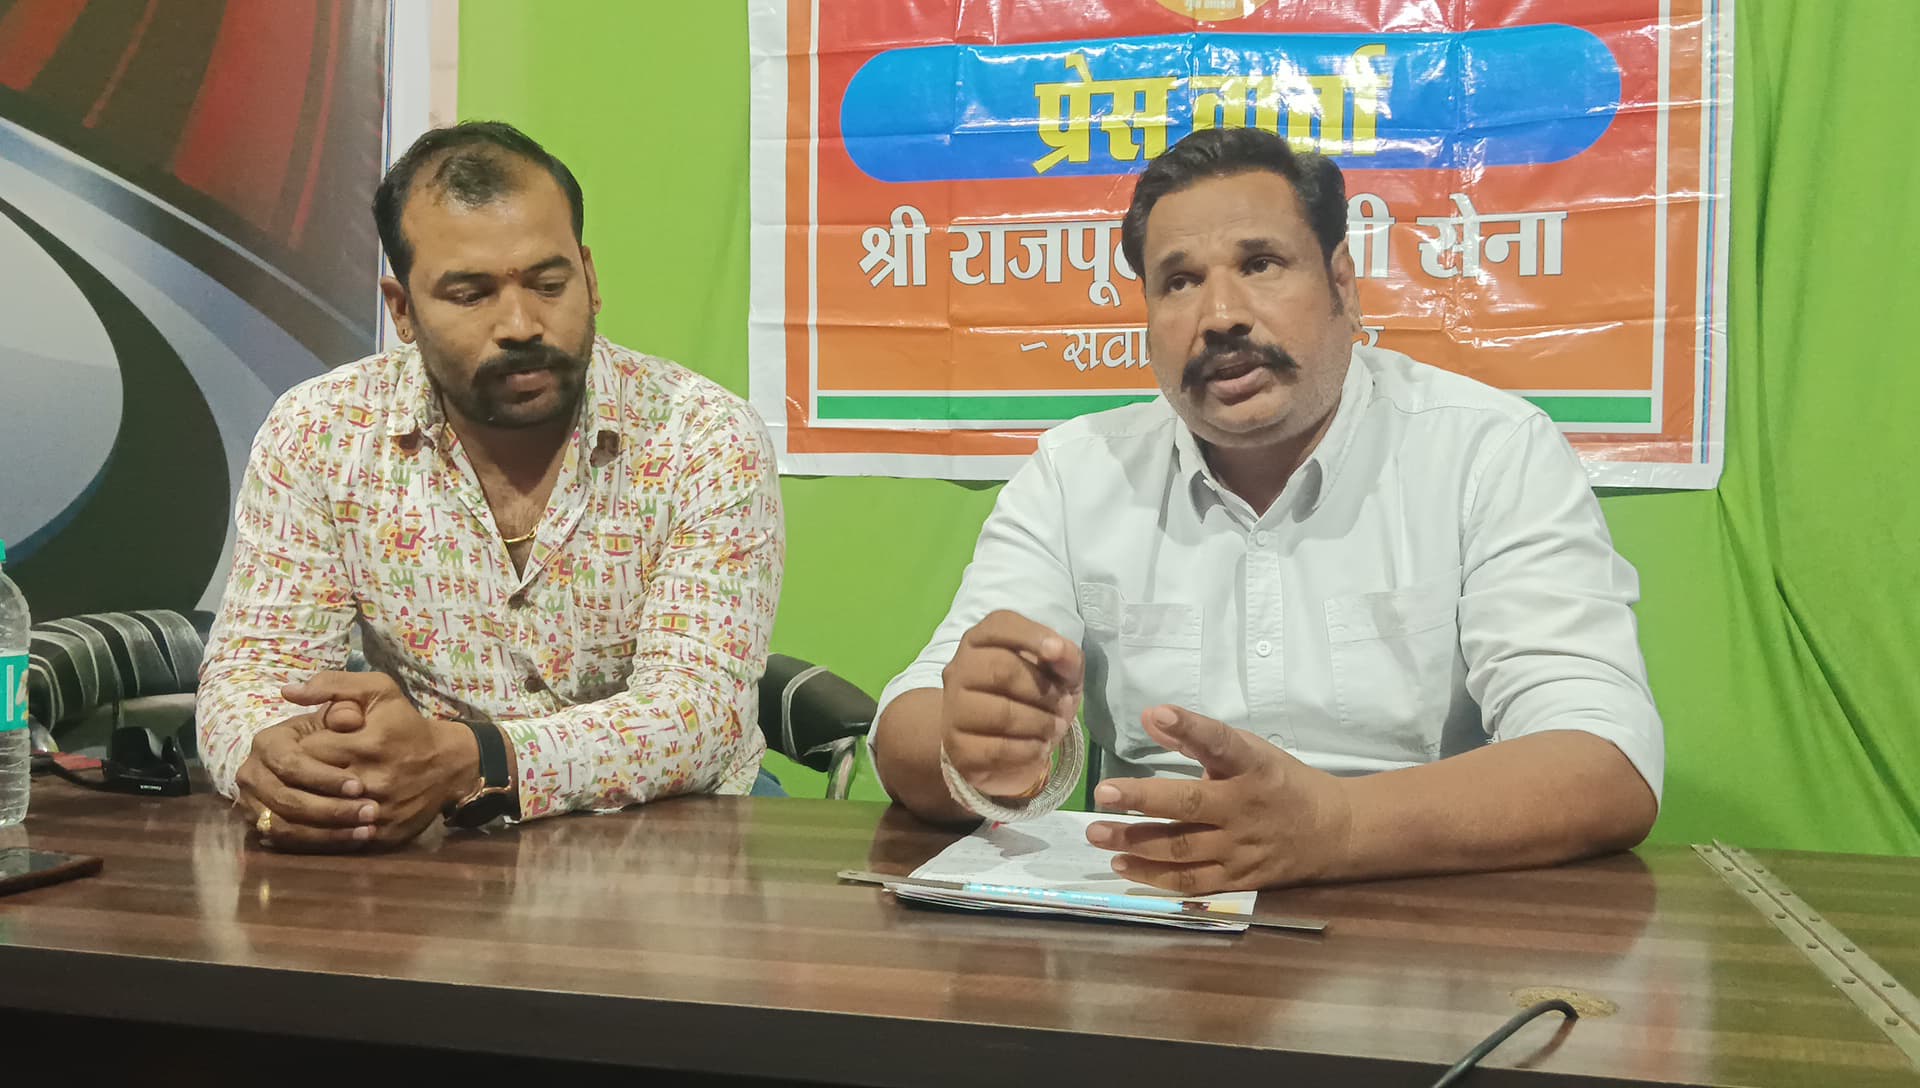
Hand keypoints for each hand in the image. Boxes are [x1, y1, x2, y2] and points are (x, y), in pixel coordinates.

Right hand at [234, 704, 380, 852]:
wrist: (339, 755)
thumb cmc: (346, 729)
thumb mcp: (354, 702)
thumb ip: (347, 699)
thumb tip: (345, 716)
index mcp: (267, 742)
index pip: (291, 763)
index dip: (323, 777)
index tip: (359, 785)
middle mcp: (252, 774)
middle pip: (287, 799)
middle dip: (330, 809)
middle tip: (370, 812)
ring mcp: (253, 803)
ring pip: (286, 826)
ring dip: (328, 831)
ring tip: (367, 829)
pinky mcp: (264, 827)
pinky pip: (289, 843)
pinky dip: (322, 843)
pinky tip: (356, 839)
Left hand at [279, 672, 480, 848]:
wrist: (449, 763)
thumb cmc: (407, 725)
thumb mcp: (379, 691)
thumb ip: (332, 684)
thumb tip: (288, 691)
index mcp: (366, 743)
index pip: (306, 753)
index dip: (297, 752)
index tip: (299, 749)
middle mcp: (372, 780)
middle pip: (311, 787)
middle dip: (298, 780)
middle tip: (296, 774)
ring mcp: (379, 811)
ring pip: (323, 817)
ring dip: (309, 807)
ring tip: (304, 796)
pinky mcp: (384, 834)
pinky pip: (343, 838)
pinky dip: (329, 830)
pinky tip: (323, 818)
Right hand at [939, 610, 1082, 798]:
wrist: (1005, 747)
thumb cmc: (1033, 698)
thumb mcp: (1059, 673)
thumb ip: (1065, 656)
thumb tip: (1060, 650)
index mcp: (980, 641)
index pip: (999, 625)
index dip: (1031, 635)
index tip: (1057, 652)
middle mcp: (959, 669)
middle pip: (1001, 670)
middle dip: (1042, 690)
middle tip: (1062, 705)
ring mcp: (953, 709)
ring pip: (1000, 713)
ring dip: (1040, 722)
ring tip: (1054, 728)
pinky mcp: (958, 747)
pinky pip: (997, 748)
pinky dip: (1028, 749)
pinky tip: (1039, 747)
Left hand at [1085, 705, 1354, 893]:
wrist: (1333, 832)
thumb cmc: (1281, 783)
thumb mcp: (1251, 751)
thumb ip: (1199, 740)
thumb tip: (1150, 719)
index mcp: (1254, 767)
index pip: (1220, 743)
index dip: (1189, 728)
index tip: (1156, 714)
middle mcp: (1246, 808)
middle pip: (1190, 805)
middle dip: (1142, 799)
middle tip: (1102, 794)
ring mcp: (1241, 848)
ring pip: (1183, 848)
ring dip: (1136, 842)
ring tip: (1097, 833)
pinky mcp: (1238, 879)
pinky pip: (1192, 881)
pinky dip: (1154, 876)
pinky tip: (1122, 866)